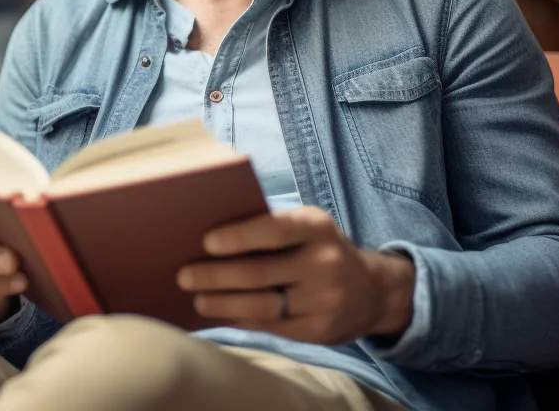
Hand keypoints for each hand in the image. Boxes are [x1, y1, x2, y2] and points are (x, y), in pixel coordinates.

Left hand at [176, 206, 414, 344]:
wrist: (373, 291)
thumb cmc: (322, 250)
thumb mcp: (309, 228)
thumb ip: (272, 228)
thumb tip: (212, 240)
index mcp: (318, 227)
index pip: (275, 230)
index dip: (239, 236)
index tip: (207, 242)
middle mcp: (325, 263)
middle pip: (259, 273)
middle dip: (215, 275)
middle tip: (184, 275)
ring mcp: (324, 300)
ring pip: (261, 305)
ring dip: (222, 303)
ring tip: (198, 298)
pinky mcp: (319, 330)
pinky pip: (271, 326)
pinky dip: (241, 319)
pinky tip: (223, 312)